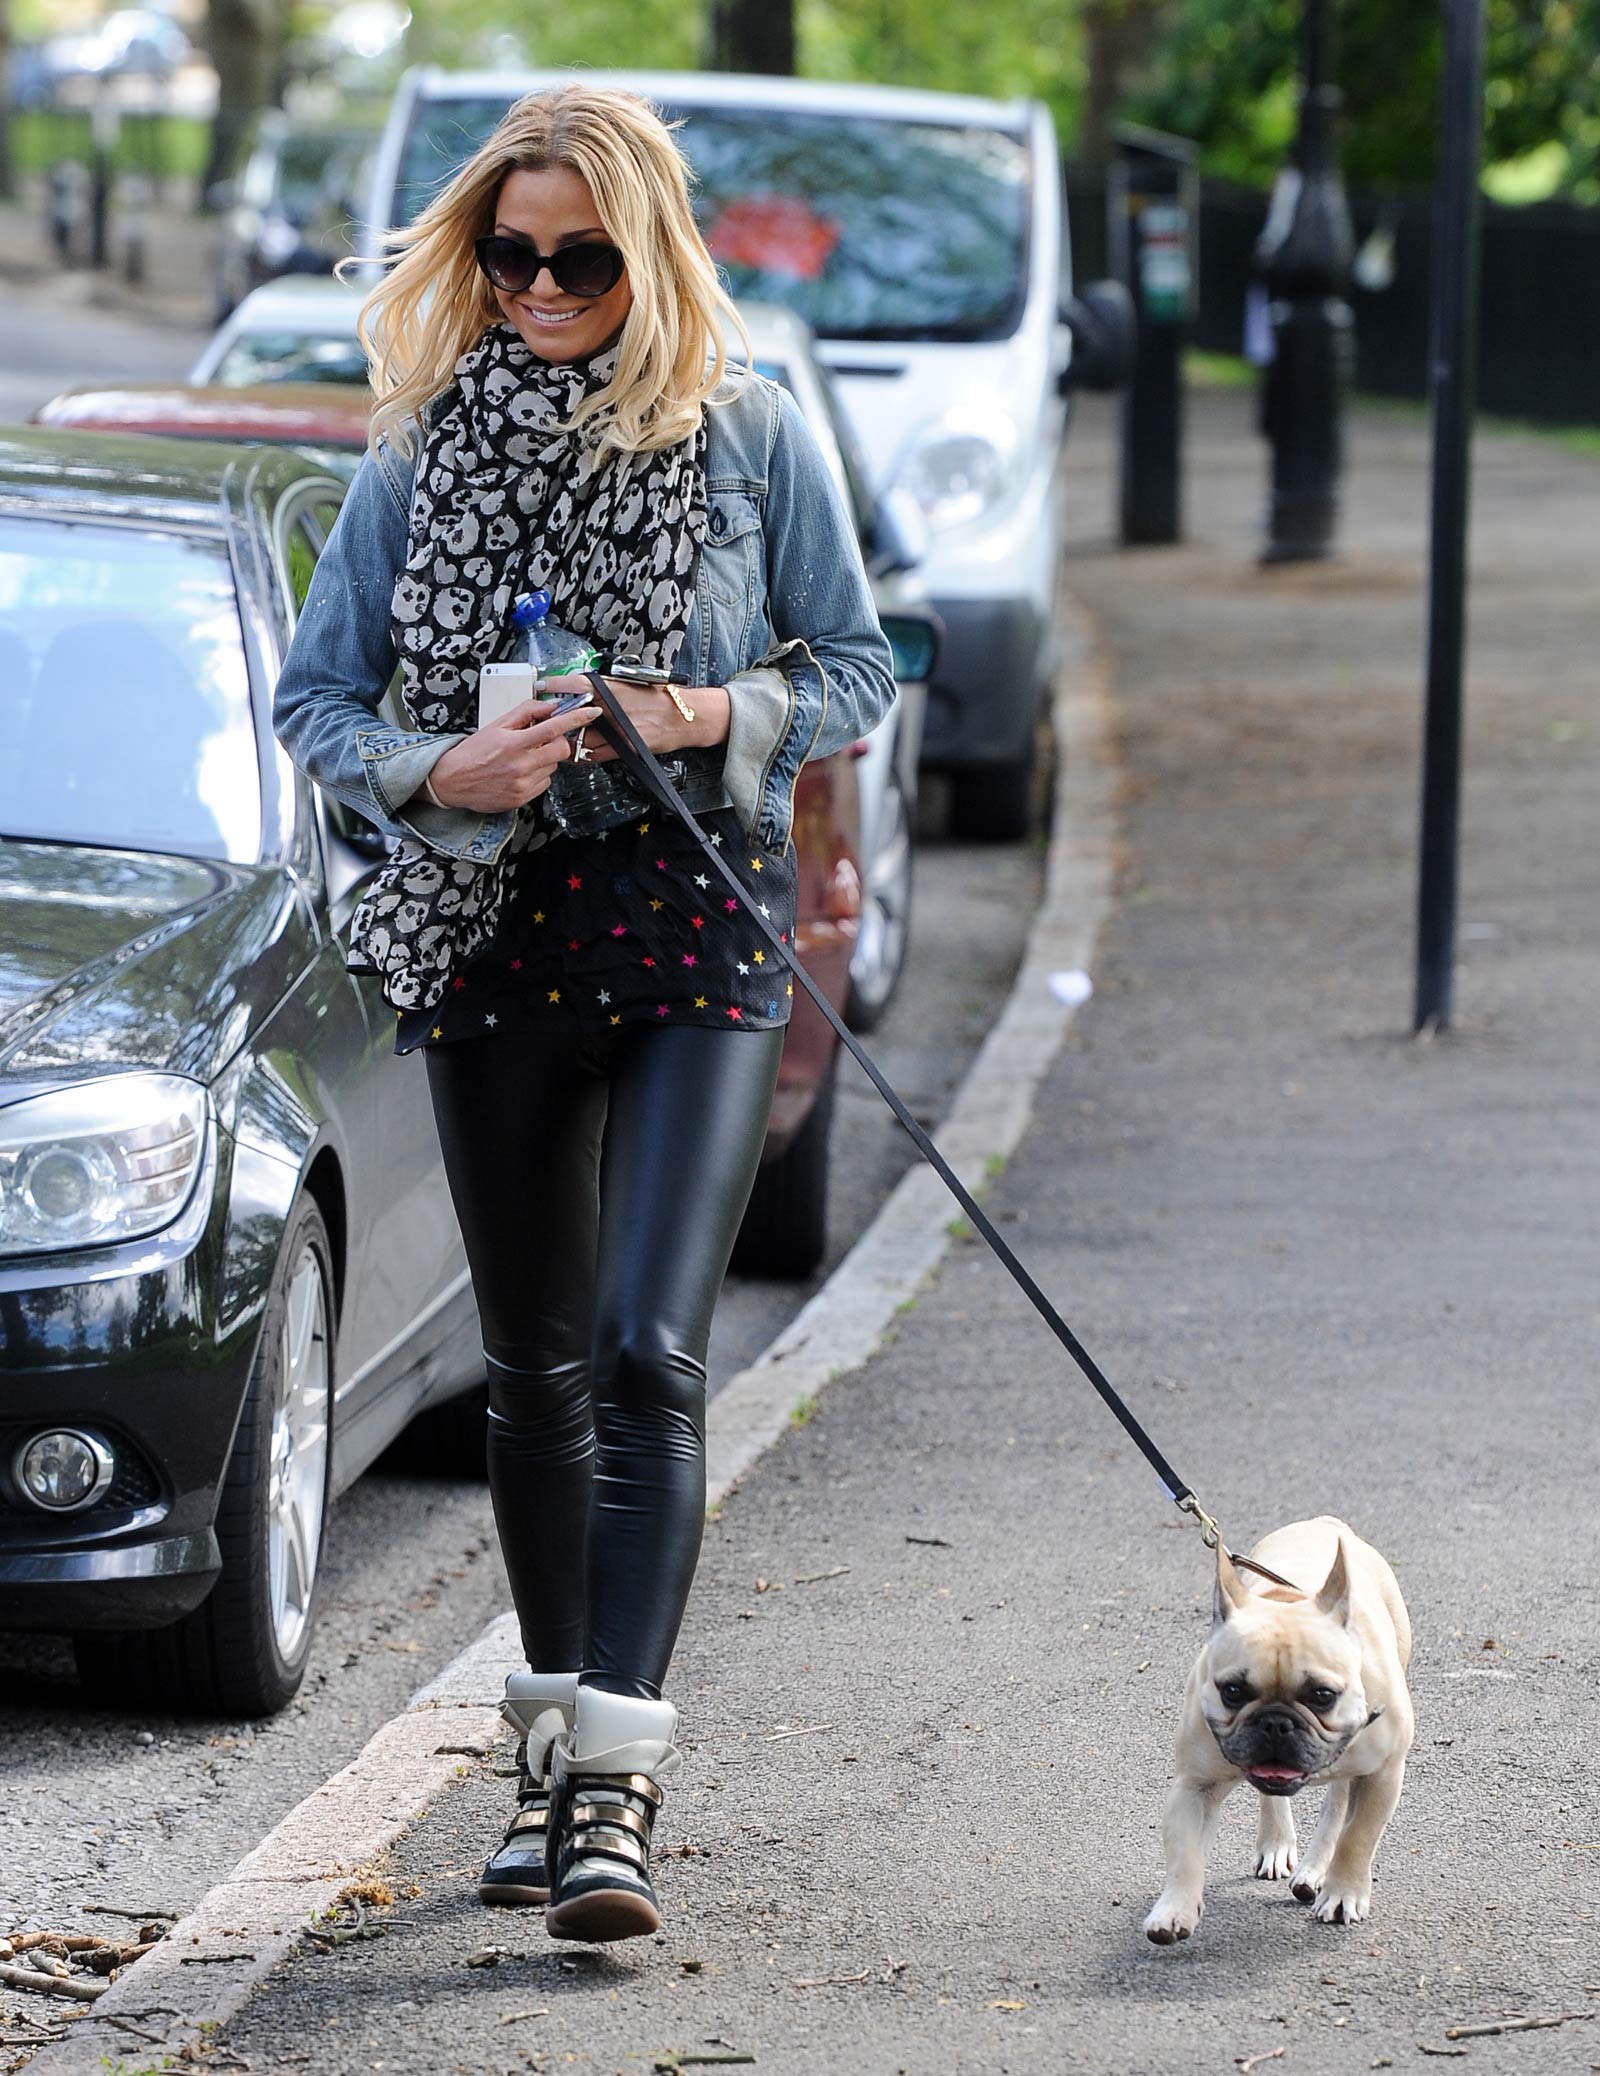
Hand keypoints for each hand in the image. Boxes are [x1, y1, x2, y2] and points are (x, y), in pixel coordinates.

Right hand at [427, 697, 599, 811]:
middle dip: (558, 742)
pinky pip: (545, 783)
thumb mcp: (497, 724)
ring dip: (545, 759)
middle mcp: (521, 765)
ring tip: (523, 758)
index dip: (577, 718)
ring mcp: (523, 784)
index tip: (592, 711)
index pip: (554, 728)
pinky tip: (521, 772)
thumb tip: (550, 705)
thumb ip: (526, 712)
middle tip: (543, 740)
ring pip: (553, 767)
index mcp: (514, 743)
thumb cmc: (474, 751)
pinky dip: (538, 775)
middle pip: (561, 750)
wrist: (452, 780)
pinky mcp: (523, 798)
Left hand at [553, 677, 730, 763]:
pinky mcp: (623, 748)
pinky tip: (580, 752)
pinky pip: (594, 755)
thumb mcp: (632, 685)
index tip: (544, 685)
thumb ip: (606, 689)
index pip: (577, 684)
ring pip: (582, 738)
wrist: (683, 717)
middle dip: (563, 718)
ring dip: (572, 739)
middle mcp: (613, 708)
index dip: (557, 685)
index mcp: (614, 688)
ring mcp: (617, 730)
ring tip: (566, 738)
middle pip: (575, 714)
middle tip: (552, 719)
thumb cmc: (660, 699)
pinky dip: (584, 754)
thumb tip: (582, 690)